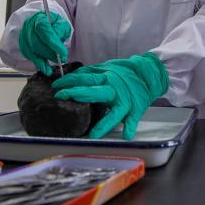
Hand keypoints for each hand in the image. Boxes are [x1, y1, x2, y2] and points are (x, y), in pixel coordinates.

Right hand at [18, 11, 70, 75]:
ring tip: (56, 63)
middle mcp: (28, 27)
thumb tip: (58, 43)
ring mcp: (24, 37)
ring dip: (45, 59)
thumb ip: (61, 30)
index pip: (45, 33)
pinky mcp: (23, 46)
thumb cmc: (53, 23)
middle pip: (37, 43)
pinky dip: (39, 64)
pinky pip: (30, 57)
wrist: (44, 23)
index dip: (54, 44)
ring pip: (33, 51)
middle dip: (50, 53)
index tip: (63, 53)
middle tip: (62, 59)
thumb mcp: (61, 23)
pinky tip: (46, 69)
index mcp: (39, 19)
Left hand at [53, 52, 168, 139]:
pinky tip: (126, 136)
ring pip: (115, 113)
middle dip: (77, 94)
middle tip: (61, 98)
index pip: (84, 78)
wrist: (148, 73)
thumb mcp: (106, 69)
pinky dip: (130, 127)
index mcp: (106, 77)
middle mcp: (114, 89)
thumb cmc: (124, 73)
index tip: (56, 86)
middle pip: (95, 92)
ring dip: (105, 124)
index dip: (69, 82)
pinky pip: (133, 119)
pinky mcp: (136, 108)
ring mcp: (126, 100)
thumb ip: (91, 74)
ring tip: (94, 134)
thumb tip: (73, 76)